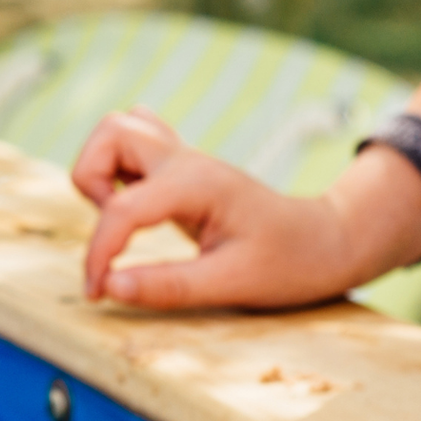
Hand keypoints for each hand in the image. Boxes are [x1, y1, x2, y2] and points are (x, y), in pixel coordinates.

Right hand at [72, 106, 356, 310]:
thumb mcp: (233, 284)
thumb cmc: (291, 262)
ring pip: (119, 128)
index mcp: (196, 185)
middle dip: (91, 180)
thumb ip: (168, 286)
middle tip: (114, 230)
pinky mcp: (183, 166)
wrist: (328, 241)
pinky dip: (118, 165)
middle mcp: (185, 160)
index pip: (122, 208)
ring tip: (120, 216)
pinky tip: (134, 202)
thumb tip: (110, 289)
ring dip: (102, 168)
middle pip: (111, 132)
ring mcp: (184, 157)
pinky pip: (137, 140)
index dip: (98, 253)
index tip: (98, 292)